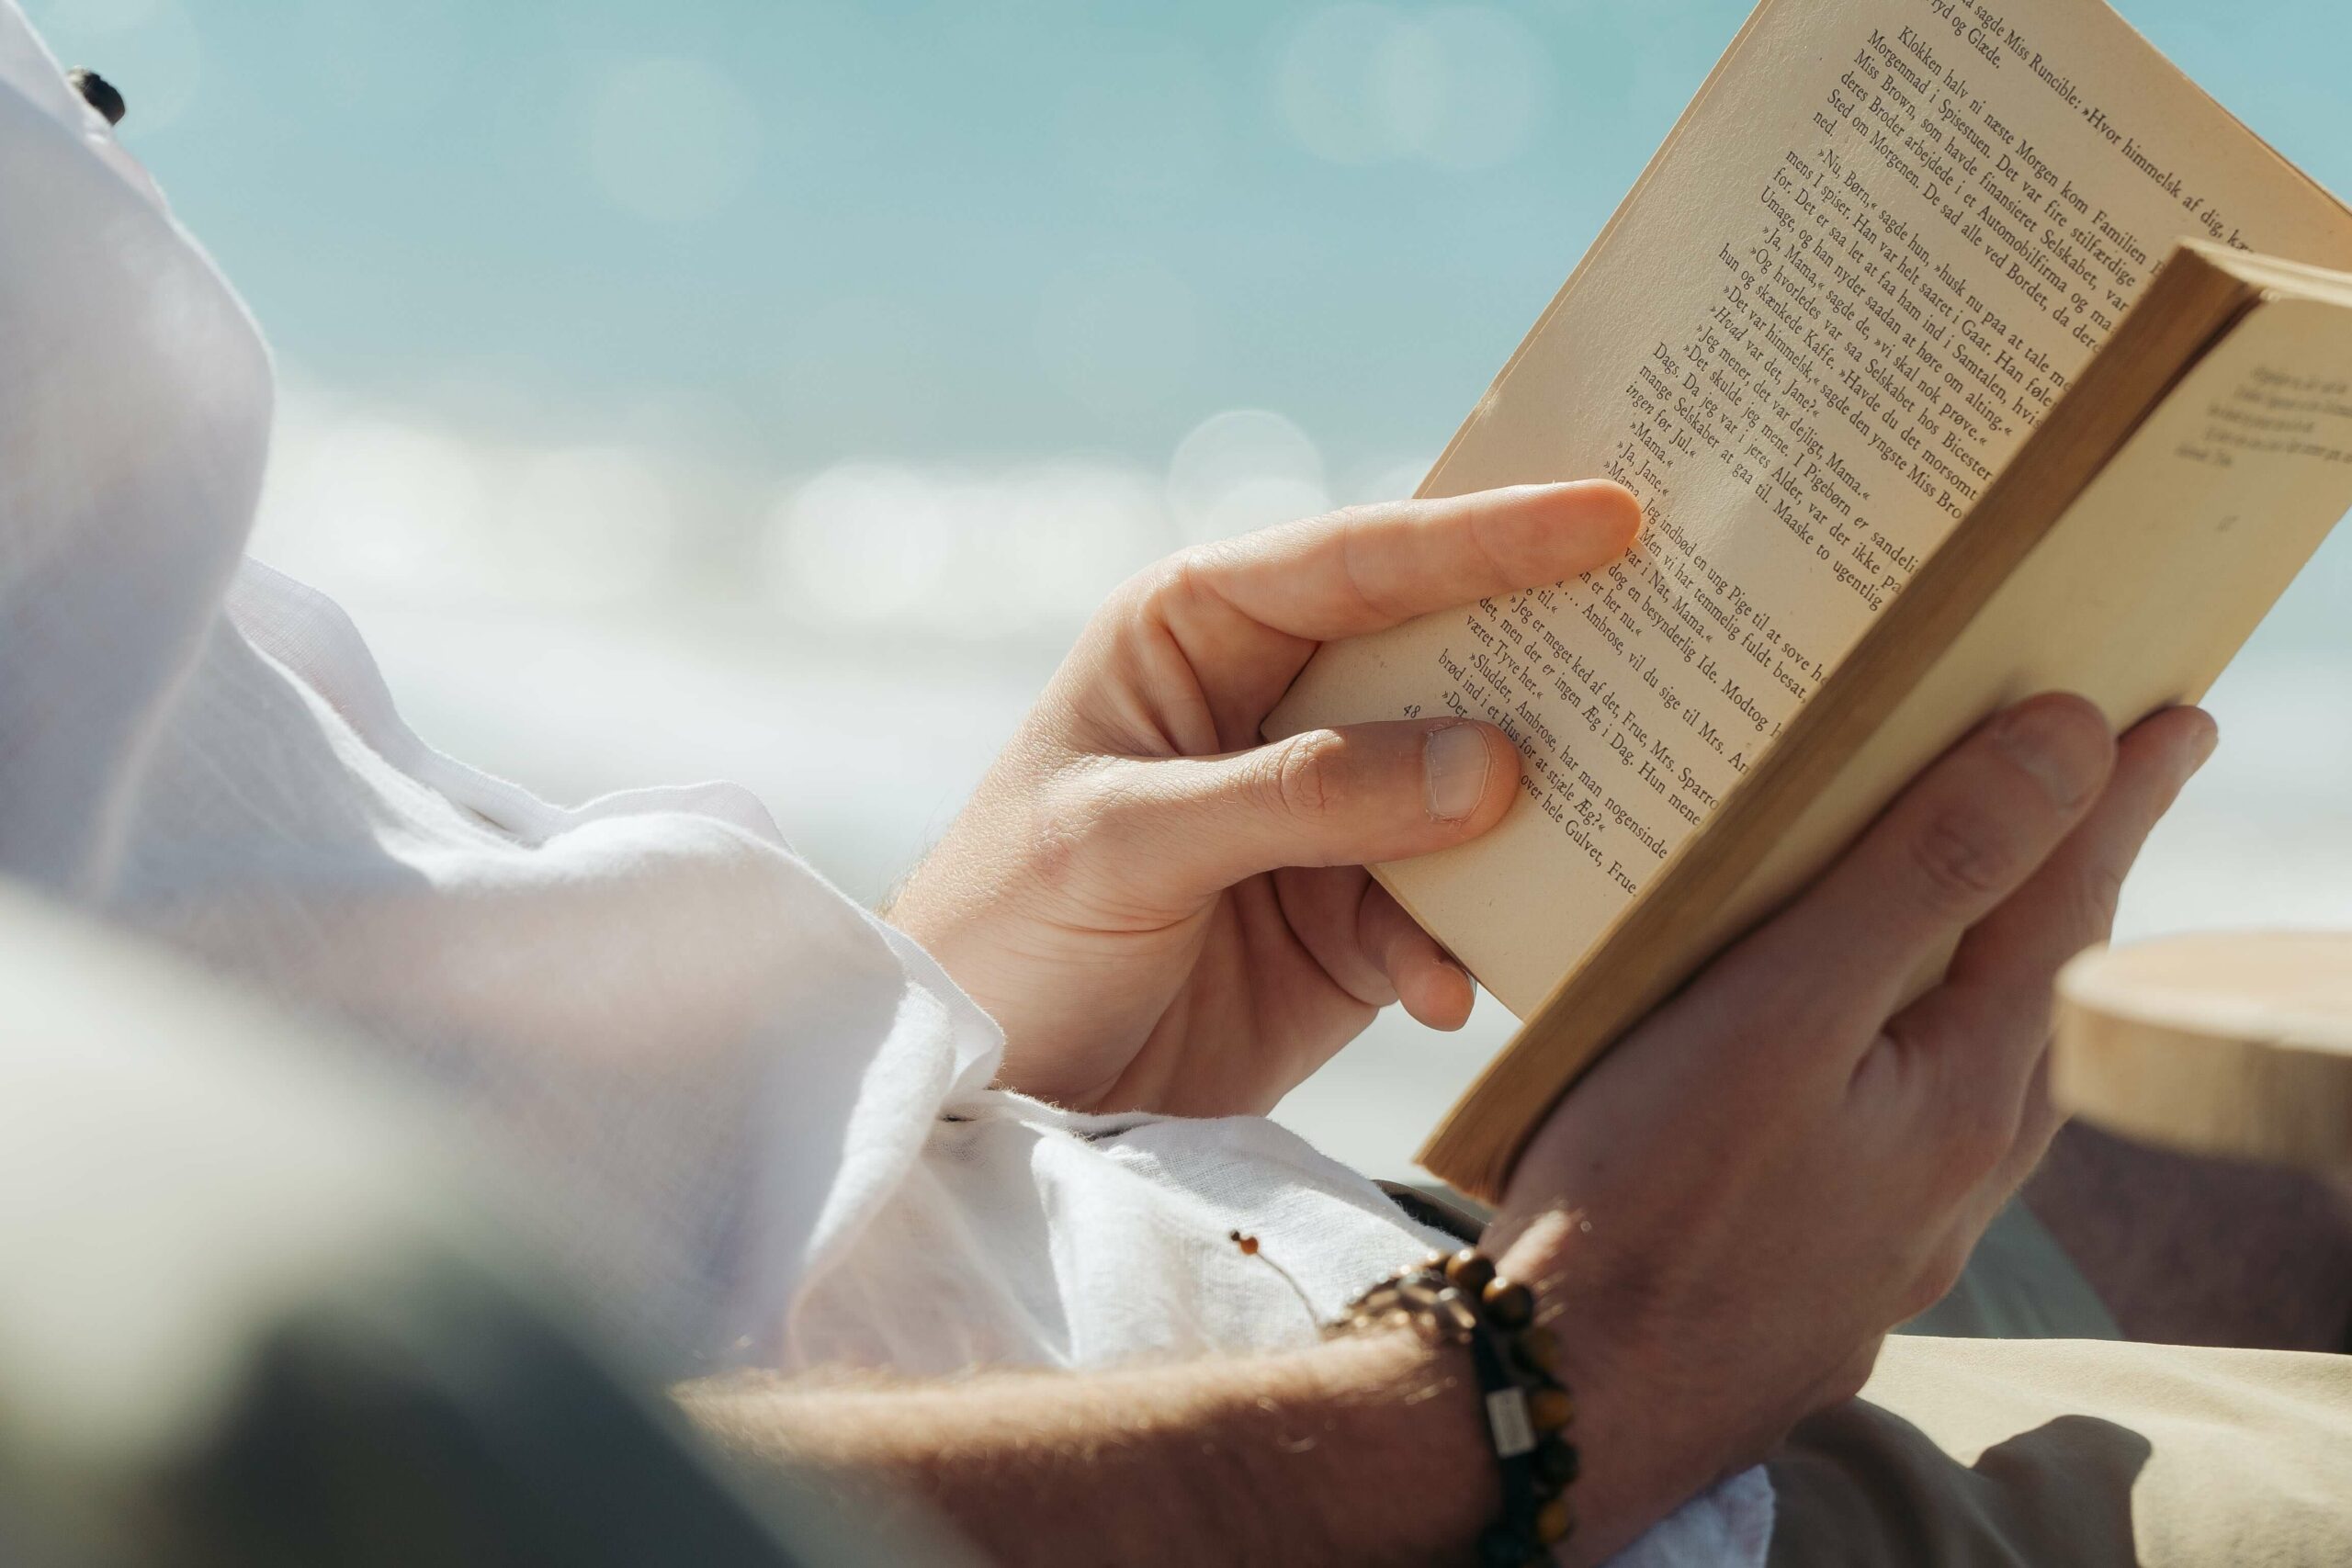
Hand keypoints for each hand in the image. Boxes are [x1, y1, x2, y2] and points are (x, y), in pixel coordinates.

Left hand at [887, 482, 1641, 1113]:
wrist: (983, 1092)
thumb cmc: (1008, 927)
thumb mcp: (1131, 844)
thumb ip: (1307, 795)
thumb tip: (1495, 766)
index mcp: (1200, 633)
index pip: (1360, 562)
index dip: (1488, 537)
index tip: (1616, 516)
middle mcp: (1278, 706)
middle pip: (1441, 660)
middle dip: (1544, 668)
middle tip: (1678, 650)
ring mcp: (1326, 817)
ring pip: (1466, 792)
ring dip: (1524, 826)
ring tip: (1607, 842)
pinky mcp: (1352, 925)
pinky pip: (1443, 915)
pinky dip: (1455, 949)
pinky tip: (1444, 992)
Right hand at [1485, 695, 2215, 1564]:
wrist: (1571, 1398)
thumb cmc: (1649, 1198)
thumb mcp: (1782, 1012)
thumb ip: (1924, 875)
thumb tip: (2066, 746)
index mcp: (1968, 1092)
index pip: (2067, 905)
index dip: (2115, 798)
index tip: (2171, 716)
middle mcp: (1961, 1166)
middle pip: (2045, 988)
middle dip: (2074, 877)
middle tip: (2095, 789)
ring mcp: (1899, 1224)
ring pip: (1986, 1066)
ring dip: (2003, 966)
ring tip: (1995, 899)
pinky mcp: (1830, 1255)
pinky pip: (1914, 1118)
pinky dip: (1924, 1041)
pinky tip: (1868, 1048)